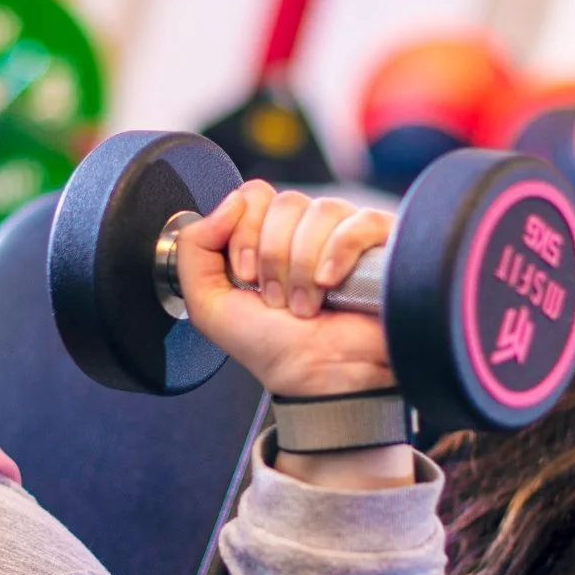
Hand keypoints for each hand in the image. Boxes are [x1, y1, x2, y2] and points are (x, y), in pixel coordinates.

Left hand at [176, 181, 395, 399]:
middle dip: (273, 256)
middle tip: (276, 298)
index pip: (253, 195)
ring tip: (305, 304)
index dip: (244, 232)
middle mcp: (305, 230)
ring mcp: (345, 234)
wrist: (318, 379)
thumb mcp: (209, 305)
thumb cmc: (273, 349)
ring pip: (320, 210)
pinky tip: (330, 283)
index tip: (246, 276)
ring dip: (303, 265)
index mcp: (266, 236)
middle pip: (285, 202)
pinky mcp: (380, 244)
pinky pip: (359, 222)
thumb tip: (229, 203)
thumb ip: (194, 249)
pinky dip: (339, 252)